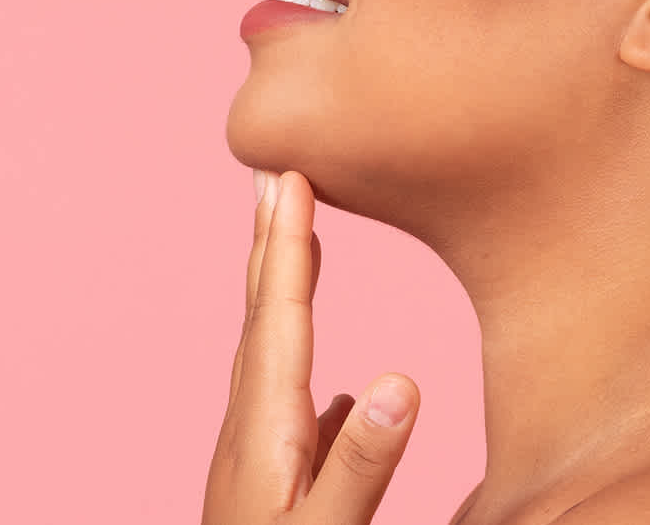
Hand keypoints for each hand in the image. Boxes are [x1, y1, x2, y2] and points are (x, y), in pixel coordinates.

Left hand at [202, 169, 420, 524]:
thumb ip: (364, 463)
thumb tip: (398, 374)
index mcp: (266, 430)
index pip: (278, 317)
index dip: (287, 244)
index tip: (289, 176)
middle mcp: (251, 427)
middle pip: (260, 316)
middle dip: (270, 240)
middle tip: (273, 173)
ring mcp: (255, 451)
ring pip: (267, 350)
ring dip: (277, 286)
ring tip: (292, 241)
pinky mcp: (267, 475)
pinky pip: (283, 393)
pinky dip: (297, 359)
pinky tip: (320, 375)